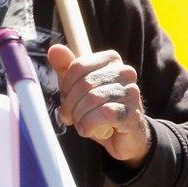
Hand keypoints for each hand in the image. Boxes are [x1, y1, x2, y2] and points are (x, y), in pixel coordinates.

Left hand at [47, 45, 151, 167]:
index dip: (66, 86)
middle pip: (85, 84)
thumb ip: (65, 67)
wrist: (121, 137)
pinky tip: (88, 130)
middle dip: (70, 104)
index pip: (79, 66)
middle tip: (67, 116)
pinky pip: (103, 115)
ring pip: (92, 99)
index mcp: (111, 59)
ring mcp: (131, 92)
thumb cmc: (97, 107)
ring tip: (79, 124)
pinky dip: (88, 125)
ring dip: (78, 116)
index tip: (64, 99)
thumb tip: (54, 49)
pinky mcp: (132, 113)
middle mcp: (125, 72)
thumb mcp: (77, 86)